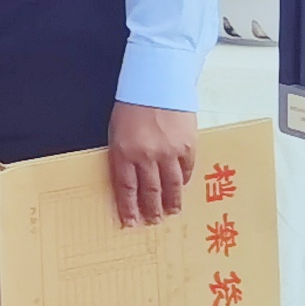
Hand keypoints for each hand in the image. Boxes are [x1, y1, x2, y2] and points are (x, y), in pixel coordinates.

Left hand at [109, 103, 198, 226]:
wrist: (156, 83)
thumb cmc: (132, 106)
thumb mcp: (117, 132)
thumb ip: (123, 156)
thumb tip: (129, 181)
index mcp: (124, 152)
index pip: (126, 189)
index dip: (129, 208)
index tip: (131, 222)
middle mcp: (146, 156)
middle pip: (150, 191)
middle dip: (151, 209)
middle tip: (154, 221)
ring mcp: (169, 152)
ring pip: (171, 185)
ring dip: (171, 201)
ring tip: (171, 211)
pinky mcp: (187, 146)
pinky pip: (186, 170)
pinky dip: (183, 180)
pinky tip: (181, 187)